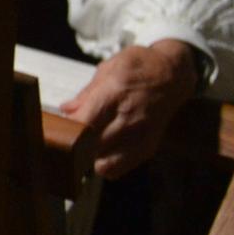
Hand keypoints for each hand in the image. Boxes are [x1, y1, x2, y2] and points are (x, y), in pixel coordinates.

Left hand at [59, 40, 199, 179]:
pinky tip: (104, 149)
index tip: (59, 129)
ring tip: (88, 145)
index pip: (83, 124)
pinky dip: (108, 163)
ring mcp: (140, 135)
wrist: (174, 75)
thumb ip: (86, 93)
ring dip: (91, 158)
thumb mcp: (110, 68)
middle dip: (75, 146)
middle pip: (91, 148)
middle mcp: (128, 118)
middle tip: (70, 138)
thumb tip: (66, 110)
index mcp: (114, 94)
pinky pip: (120, 168)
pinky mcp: (148, 147)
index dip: (66, 131)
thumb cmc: (139, 66)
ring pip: (105, 165)